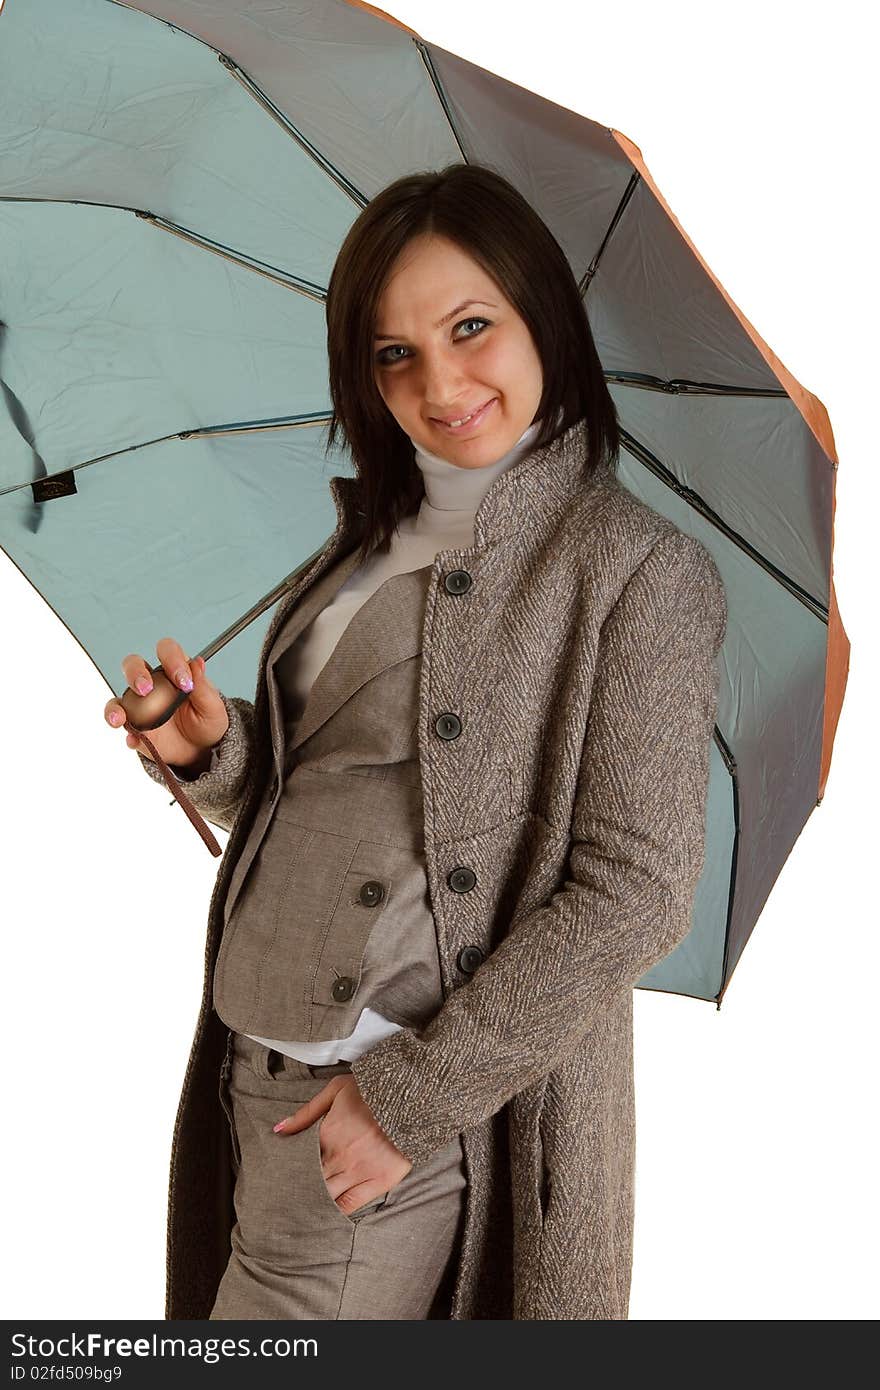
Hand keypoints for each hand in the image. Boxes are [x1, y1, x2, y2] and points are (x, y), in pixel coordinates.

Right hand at [104, 639, 227, 767]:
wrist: (201, 750)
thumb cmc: (207, 722)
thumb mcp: (213, 707)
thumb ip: (204, 687)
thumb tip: (197, 662)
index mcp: (175, 672)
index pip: (167, 652)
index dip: (173, 660)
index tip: (184, 682)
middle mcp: (153, 684)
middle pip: (133, 665)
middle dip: (135, 673)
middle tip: (146, 689)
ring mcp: (140, 706)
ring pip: (119, 699)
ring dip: (115, 707)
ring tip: (120, 718)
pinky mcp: (135, 727)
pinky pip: (123, 728)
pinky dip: (127, 735)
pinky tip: (136, 740)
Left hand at [273, 1075, 411, 1216]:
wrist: (411, 1097)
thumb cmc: (373, 1091)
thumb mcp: (336, 1090)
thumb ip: (306, 1113)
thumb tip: (279, 1130)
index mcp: (327, 1133)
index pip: (299, 1158)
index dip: (290, 1167)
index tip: (282, 1174)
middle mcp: (339, 1156)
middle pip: (310, 1180)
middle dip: (298, 1187)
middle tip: (287, 1195)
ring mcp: (359, 1171)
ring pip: (326, 1195)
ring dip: (314, 1199)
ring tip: (304, 1206)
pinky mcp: (378, 1182)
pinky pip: (350, 1204)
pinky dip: (336, 1210)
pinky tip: (328, 1212)